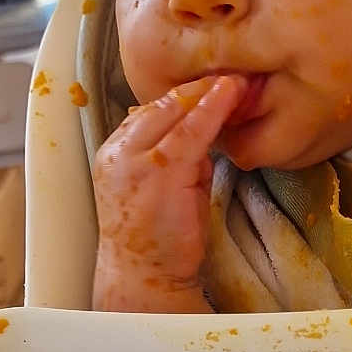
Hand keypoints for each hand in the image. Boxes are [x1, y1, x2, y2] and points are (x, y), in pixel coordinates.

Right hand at [92, 75, 246, 310]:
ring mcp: (137, 161)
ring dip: (207, 93)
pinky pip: (191, 131)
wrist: (144, 277)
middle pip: (158, 106)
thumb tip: (202, 135)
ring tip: (236, 79)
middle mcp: (119, 153)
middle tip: (229, 73)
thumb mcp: (162, 189)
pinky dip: (212, 110)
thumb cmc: (156, 241)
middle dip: (194, 88)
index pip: (147, 114)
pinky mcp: (162, 172)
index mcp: (115, 154)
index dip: (180, 97)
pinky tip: (230, 94)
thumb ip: (178, 160)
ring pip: (175, 113)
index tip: (207, 85)